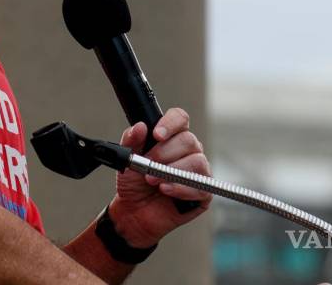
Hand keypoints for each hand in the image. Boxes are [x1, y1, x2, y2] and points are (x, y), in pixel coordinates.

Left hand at [106, 107, 211, 246]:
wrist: (134, 212)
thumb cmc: (134, 183)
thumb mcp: (128, 159)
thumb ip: (131, 140)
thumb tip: (140, 126)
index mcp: (172, 137)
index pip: (180, 118)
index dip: (170, 123)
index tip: (156, 134)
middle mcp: (189, 151)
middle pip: (188, 140)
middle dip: (164, 153)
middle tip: (148, 164)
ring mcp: (198, 171)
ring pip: (196, 161)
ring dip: (171, 171)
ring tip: (152, 179)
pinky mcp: (204, 192)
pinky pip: (200, 185)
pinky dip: (180, 188)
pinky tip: (165, 190)